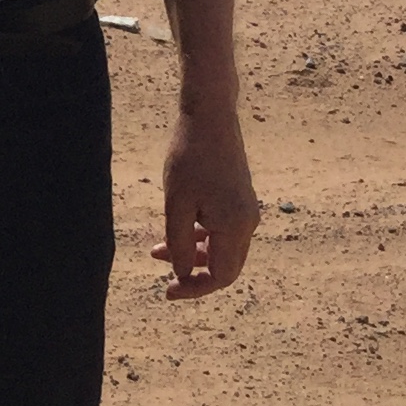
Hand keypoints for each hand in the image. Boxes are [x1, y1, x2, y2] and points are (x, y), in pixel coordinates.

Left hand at [153, 100, 258, 298]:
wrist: (210, 116)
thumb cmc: (189, 156)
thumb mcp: (176, 204)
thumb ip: (179, 243)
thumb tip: (182, 274)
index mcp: (236, 226)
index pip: (221, 276)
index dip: (195, 288)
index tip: (168, 290)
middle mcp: (248, 222)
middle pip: (225, 266)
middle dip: (193, 272)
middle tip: (162, 275)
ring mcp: (246, 210)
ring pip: (221, 248)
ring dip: (192, 253)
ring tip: (157, 250)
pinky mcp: (239, 199)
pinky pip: (222, 230)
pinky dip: (199, 236)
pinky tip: (174, 231)